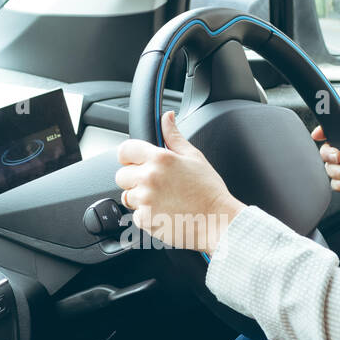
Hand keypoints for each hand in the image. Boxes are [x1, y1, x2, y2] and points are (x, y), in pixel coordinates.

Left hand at [116, 110, 244, 255]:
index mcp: (160, 158)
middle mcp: (149, 177)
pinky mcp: (146, 220)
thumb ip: (174, 136)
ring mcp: (146, 200)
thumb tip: (166, 117)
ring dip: (139, 199)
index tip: (136, 163)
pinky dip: (146, 216)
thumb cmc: (209, 191)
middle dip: (134, 179)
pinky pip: (135, 216)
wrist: (218, 221)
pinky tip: (164, 213)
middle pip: (121, 175)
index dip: (129, 157)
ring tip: (162, 200)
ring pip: (127, 197)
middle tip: (156, 185)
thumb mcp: (194, 157)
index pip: (125, 150)